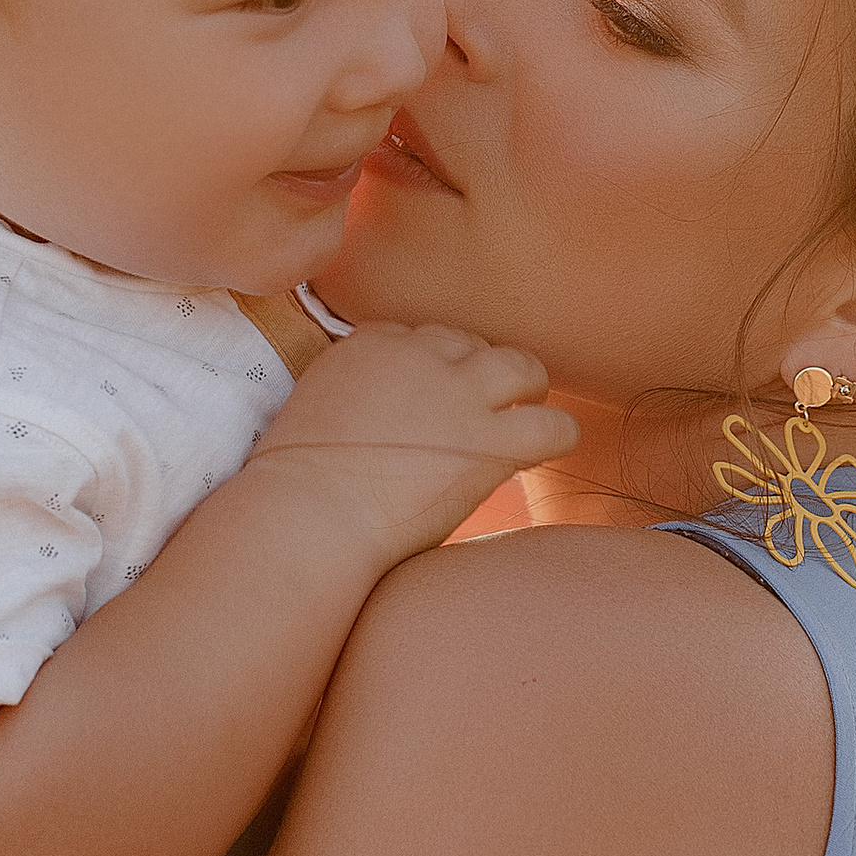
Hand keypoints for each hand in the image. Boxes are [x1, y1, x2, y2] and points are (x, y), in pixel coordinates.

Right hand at [250, 321, 576, 570]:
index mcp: (369, 344)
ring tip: (528, 412)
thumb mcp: (317, 411)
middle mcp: (418, 355)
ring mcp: (457, 394)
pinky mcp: (487, 441)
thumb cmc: (298, 491)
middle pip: (470, 344)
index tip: (433, 397)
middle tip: (483, 408)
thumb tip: (384, 418)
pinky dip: (558, 436)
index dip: (433, 366)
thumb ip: (357, 397)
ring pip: (520, 366)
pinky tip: (552, 449)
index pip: (420, 336)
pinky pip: (550, 426)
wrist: (307, 519)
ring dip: (527, 387)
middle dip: (477, 373)